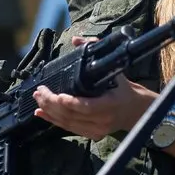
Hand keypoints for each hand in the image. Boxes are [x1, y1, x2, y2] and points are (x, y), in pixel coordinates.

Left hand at [32, 36, 148, 140]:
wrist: (136, 110)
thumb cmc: (123, 87)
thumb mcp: (113, 68)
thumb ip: (95, 51)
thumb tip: (76, 40)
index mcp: (111, 103)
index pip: (89, 107)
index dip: (71, 102)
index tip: (57, 94)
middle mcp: (104, 119)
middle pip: (73, 115)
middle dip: (52, 103)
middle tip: (40, 91)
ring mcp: (97, 129)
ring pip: (68, 123)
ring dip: (49, 111)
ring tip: (37, 99)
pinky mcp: (92, 134)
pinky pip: (69, 128)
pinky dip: (53, 120)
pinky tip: (40, 113)